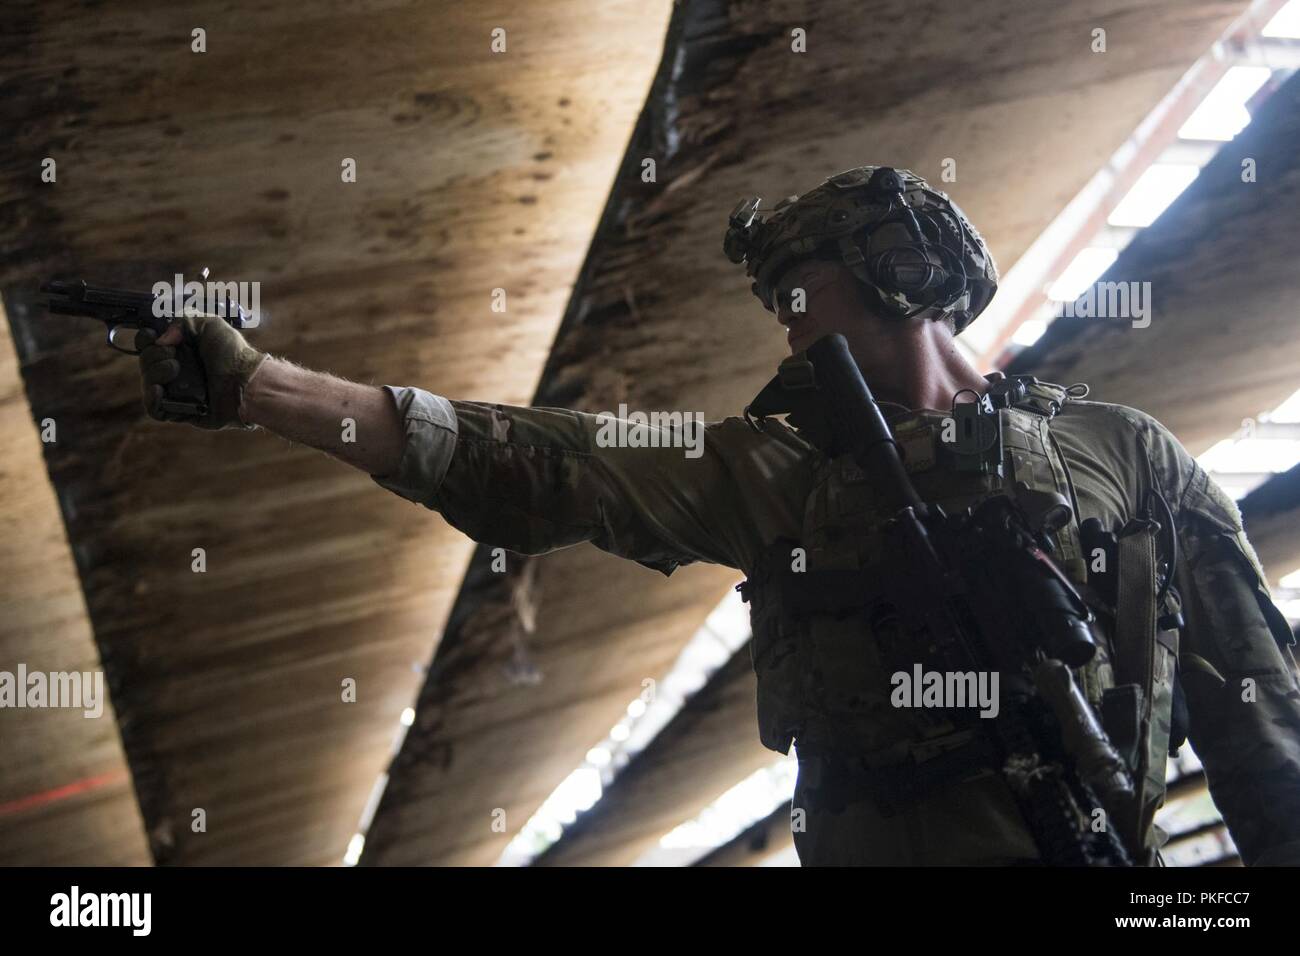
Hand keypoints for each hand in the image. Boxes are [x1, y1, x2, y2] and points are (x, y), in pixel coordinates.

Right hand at [136, 314, 265, 428]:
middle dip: (154, 356)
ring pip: (147, 384)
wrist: (246, 382)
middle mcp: (177, 370)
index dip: (146, 340)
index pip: (149, 344)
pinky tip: (160, 390)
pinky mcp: (180, 412)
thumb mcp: (210, 325)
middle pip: (145, 362)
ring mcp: (178, 391)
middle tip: (174, 357)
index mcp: (182, 349)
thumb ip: (181, 323)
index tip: (152, 337)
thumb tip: (160, 340)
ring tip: (174, 371)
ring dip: (154, 374)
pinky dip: (152, 399)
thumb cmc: (234, 353)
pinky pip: (155, 410)